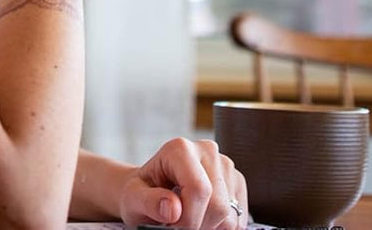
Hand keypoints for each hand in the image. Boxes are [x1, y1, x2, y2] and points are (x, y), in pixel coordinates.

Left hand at [116, 138, 247, 228]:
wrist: (148, 190)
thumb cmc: (141, 192)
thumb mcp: (133, 198)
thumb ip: (149, 202)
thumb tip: (173, 209)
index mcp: (180, 149)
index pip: (199, 189)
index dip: (189, 219)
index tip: (173, 227)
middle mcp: (207, 151)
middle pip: (218, 204)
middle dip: (198, 225)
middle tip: (179, 227)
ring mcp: (225, 166)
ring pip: (230, 213)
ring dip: (209, 227)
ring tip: (189, 220)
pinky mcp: (236, 182)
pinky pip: (238, 217)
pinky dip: (220, 227)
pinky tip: (202, 219)